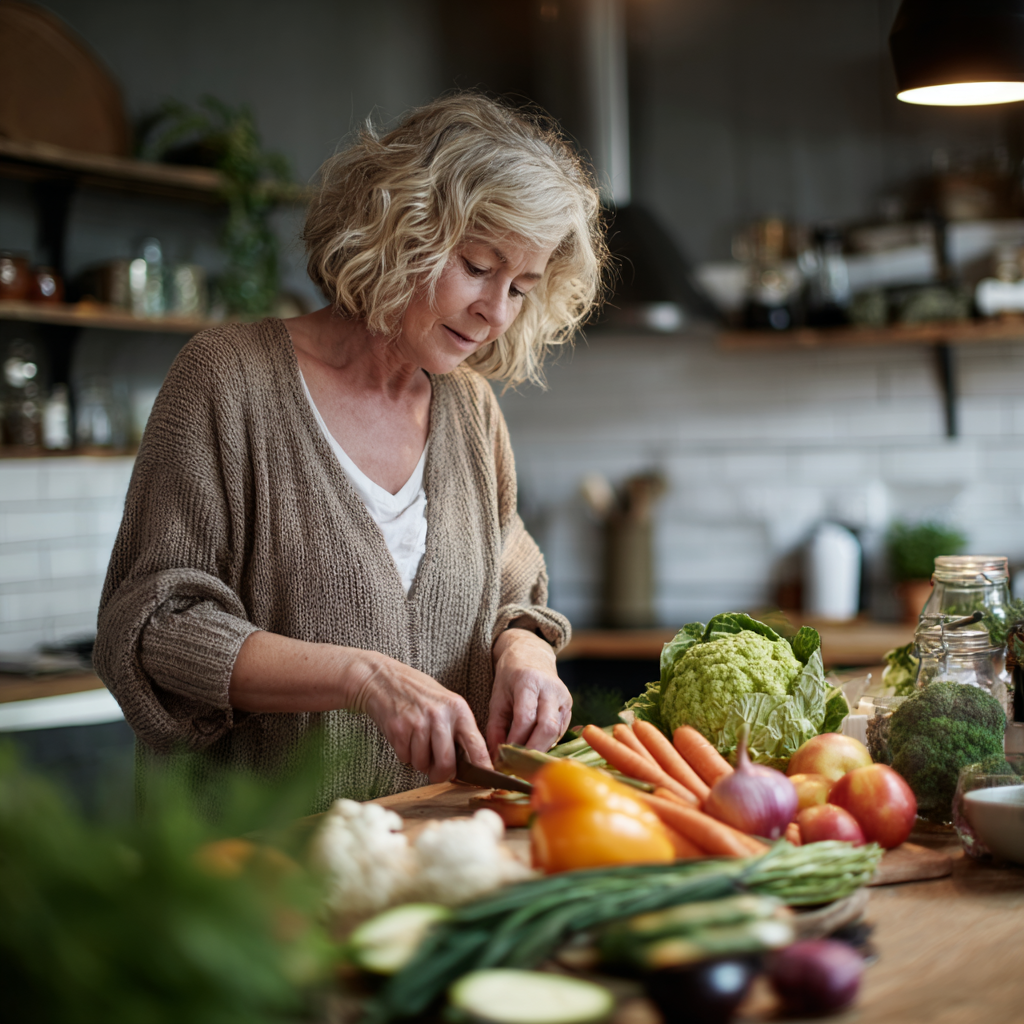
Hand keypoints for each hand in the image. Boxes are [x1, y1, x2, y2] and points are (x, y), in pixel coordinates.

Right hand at [352, 651, 491, 782]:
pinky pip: (406, 758)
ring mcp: (418, 722)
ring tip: (416, 742)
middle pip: (446, 763)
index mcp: (458, 709)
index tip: (486, 781)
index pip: (476, 744)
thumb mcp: (446, 702)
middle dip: (440, 774)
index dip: (482, 766)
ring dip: (419, 761)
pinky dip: (404, 754)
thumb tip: (468, 763)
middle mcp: (440, 715)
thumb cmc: (417, 692)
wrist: (382, 678)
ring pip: (423, 764)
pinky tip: (404, 737)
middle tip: (436, 771)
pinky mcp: (398, 729)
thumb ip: (457, 729)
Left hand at [485, 628, 571, 759]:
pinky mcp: (569, 705)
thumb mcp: (497, 698)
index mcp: (529, 682)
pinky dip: (548, 742)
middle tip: (517, 765)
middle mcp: (551, 688)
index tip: (504, 757)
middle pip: (547, 727)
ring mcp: (564, 696)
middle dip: (532, 750)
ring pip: (557, 731)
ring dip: (540, 748)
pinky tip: (535, 747)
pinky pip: (560, 730)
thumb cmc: (510, 677)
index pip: (526, 718)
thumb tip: (495, 757)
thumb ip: (495, 728)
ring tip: (524, 761)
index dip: (516, 741)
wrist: (531, 656)